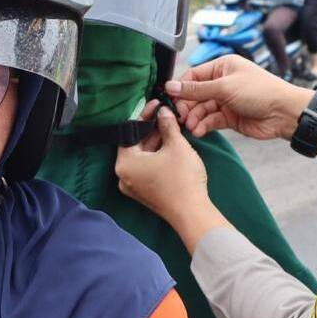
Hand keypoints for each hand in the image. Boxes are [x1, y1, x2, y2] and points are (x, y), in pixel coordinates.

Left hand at [115, 105, 227, 251]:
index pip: (130, 131)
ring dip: (155, 141)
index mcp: (124, 163)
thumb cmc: (182, 179)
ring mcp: (133, 186)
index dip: (145, 115)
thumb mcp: (176, 145)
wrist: (193, 212)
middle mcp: (123, 175)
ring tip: (171, 127)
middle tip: (165, 114)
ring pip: (142, 156)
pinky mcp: (144, 192)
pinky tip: (170, 145)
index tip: (157, 104)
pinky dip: (156, 156)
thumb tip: (163, 111)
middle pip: (135, 144)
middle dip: (151, 128)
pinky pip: (147, 168)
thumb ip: (167, 125)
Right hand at [164, 55, 308, 139]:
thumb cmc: (260, 92)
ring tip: (190, 127)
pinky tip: (199, 131)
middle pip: (195, 94)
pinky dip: (203, 125)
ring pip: (202, 109)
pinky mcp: (229, 117)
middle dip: (186, 106)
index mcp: (222, 67)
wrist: (284, 113)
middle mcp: (222, 82)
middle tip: (179, 117)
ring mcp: (226, 100)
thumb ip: (196, 90)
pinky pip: (210, 120)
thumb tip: (170, 86)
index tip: (169, 99)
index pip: (193, 76)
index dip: (180, 88)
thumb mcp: (225, 87)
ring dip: (194, 118)